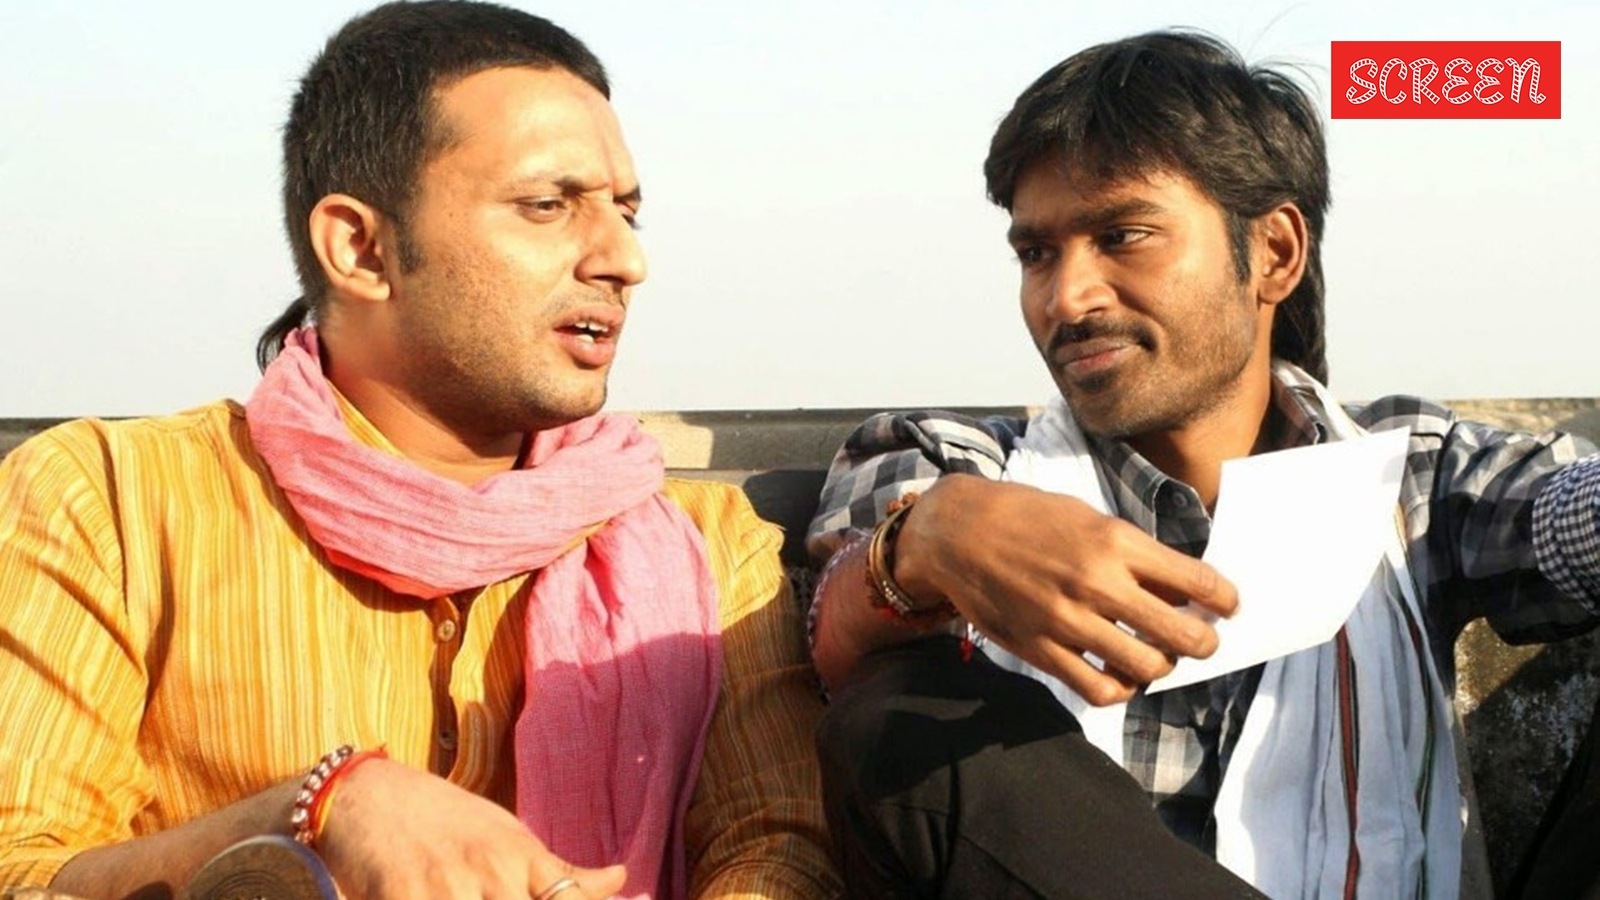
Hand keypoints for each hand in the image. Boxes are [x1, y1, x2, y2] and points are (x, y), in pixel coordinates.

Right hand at [317, 757, 625, 898]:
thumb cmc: (447, 818)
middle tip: (500, 898)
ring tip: (475, 899)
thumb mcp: (508, 835)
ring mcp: (445, 887)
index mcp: (520, 856)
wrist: (367, 793)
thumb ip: (559, 871)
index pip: (568, 898)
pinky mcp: (401, 897)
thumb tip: (623, 879)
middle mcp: (489, 871)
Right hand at [894, 474, 1237, 704]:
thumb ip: (1133, 554)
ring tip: (1160, 656)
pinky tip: (1122, 675)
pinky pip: (1100, 690)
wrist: (959, 533)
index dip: (1225, 599)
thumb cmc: (1027, 518)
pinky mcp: (1042, 650)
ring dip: (1164, 666)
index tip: (1229, 605)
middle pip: (1182, 634)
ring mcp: (1068, 621)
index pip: (1197, 581)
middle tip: (1204, 640)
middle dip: (1205, 642)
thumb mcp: (1087, 517)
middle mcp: (1097, 583)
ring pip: (1146, 667)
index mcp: (1115, 542)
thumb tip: (1179, 589)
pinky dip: (1122, 689)